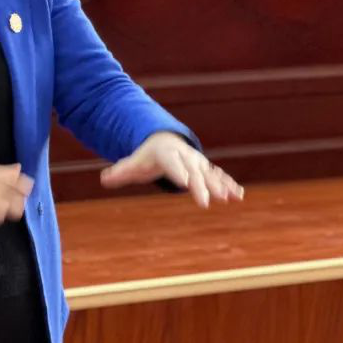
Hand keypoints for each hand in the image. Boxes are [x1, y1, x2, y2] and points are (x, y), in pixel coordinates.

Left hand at [99, 131, 243, 208]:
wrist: (163, 140)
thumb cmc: (146, 157)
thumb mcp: (132, 162)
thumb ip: (120, 172)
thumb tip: (104, 179)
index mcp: (166, 154)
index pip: (172, 164)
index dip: (178, 173)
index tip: (185, 184)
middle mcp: (184, 156)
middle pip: (193, 171)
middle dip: (201, 185)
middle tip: (205, 201)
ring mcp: (197, 162)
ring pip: (210, 173)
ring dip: (220, 185)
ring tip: (229, 198)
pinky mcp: (205, 168)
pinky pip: (219, 176)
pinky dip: (229, 184)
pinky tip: (239, 196)